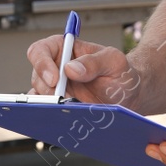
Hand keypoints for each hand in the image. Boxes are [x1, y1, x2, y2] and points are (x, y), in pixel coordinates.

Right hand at [25, 36, 142, 108]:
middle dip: (48, 89)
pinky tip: (66, 117)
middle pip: (37, 76)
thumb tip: (70, 68)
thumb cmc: (120, 73)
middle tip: (64, 99)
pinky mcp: (59, 105)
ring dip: (51, 104)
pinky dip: (51, 115)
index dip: (42, 63)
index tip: (55, 79)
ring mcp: (56, 88)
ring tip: (71, 109)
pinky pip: (45, 110)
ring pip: (39, 95)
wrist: (128, 96)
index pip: (41, 50)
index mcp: (65, 48)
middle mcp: (56, 67)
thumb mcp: (114, 62)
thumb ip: (94, 62)